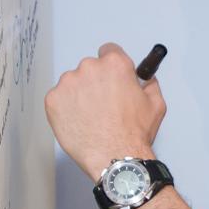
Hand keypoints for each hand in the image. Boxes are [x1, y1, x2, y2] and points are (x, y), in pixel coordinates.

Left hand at [45, 43, 165, 179]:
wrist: (114, 157)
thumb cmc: (134, 133)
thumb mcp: (155, 104)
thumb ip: (149, 84)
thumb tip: (145, 79)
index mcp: (114, 64)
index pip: (109, 51)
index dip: (112, 66)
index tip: (111, 77)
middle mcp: (89, 68)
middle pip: (90, 68)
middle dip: (95, 82)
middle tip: (103, 105)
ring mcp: (68, 83)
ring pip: (73, 83)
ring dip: (79, 95)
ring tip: (91, 117)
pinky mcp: (53, 100)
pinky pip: (59, 99)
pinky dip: (66, 108)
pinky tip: (79, 122)